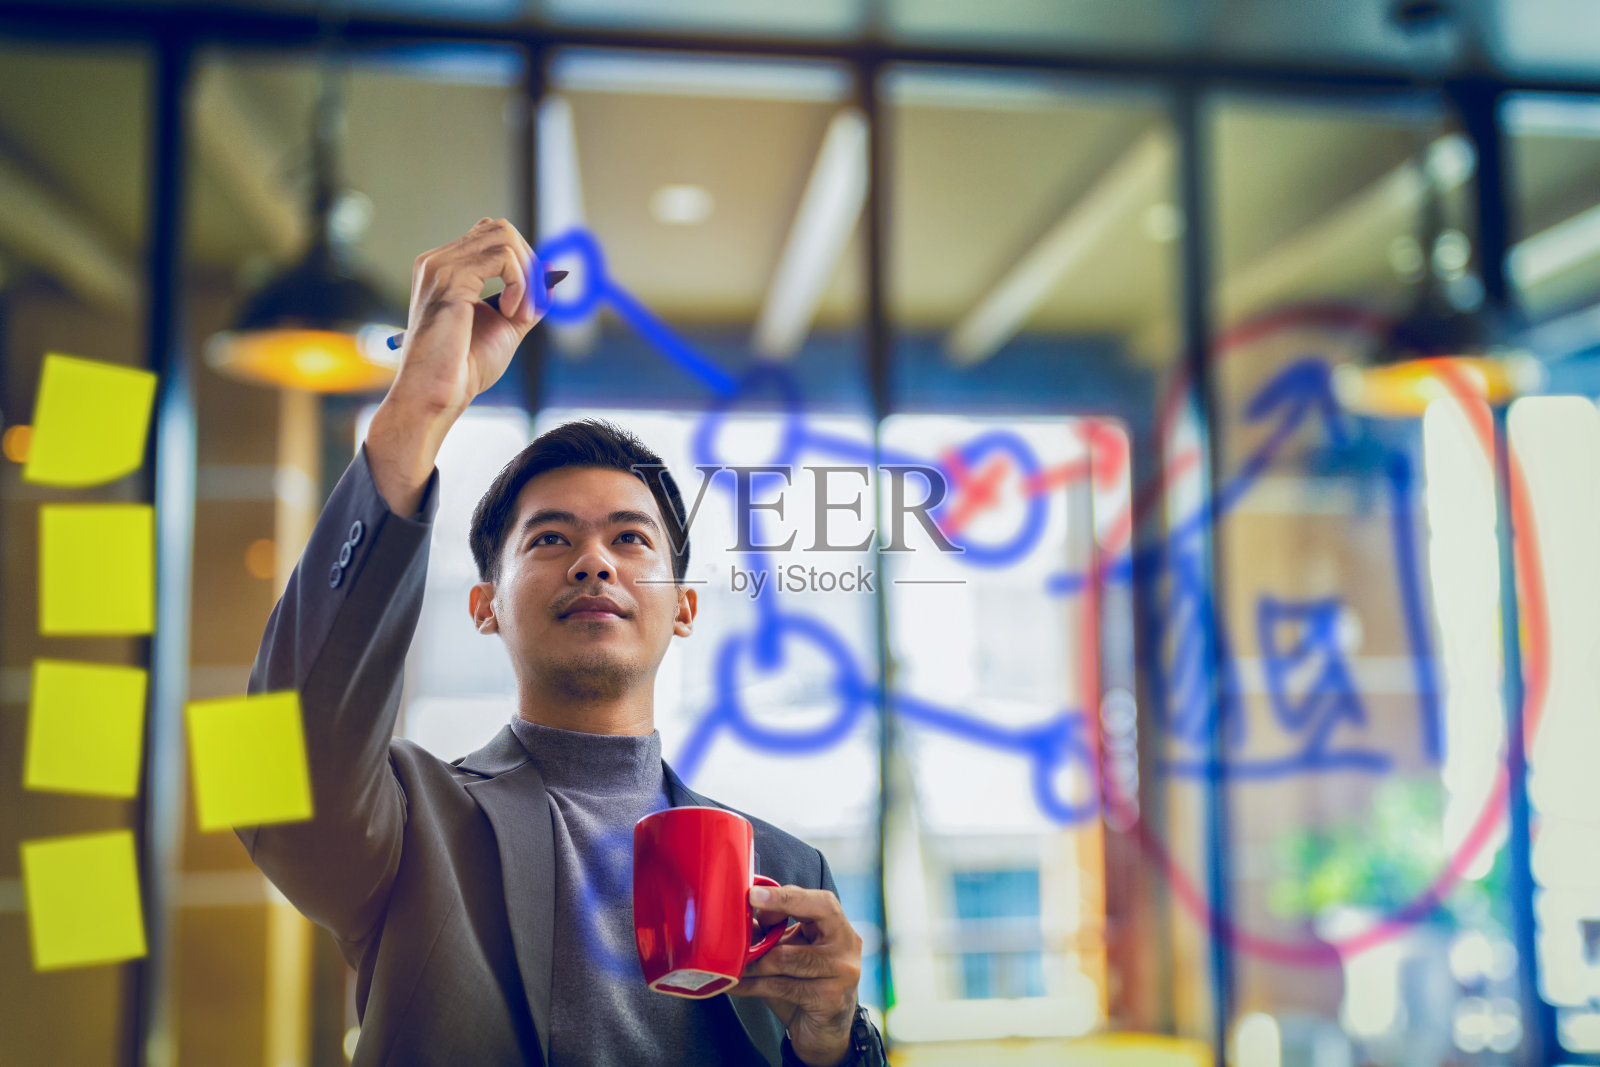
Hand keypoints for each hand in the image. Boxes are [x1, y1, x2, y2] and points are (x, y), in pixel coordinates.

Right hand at [391, 216, 547, 419]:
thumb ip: (527, 298)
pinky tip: (511, 313)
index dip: (522, 262)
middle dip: (529, 265)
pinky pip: (503, 257)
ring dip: (527, 277)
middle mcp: (438, 261)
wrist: (437, 394)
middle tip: (530, 306)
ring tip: (520, 314)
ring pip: (505, 238)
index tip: (529, 301)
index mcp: (446, 270)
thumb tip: (551, 268)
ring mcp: (441, 265)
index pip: (492, 237)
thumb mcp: (507, 326)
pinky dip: (520, 284)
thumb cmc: (464, 368)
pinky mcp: (450, 277)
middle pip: (501, 230)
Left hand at [731, 883, 863, 1066]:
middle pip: (820, 912)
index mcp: (838, 928)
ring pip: (787, 957)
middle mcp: (848, 945)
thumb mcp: (787, 953)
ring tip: (731, 961)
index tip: (755, 894)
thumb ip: (769, 933)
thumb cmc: (802, 987)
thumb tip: (737, 913)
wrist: (822, 1034)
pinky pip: (782, 985)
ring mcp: (843, 972)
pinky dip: (752, 985)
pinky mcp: (830, 999)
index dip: (787, 895)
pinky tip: (734, 985)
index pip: (820, 900)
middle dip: (781, 905)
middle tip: (748, 905)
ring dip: (753, 961)